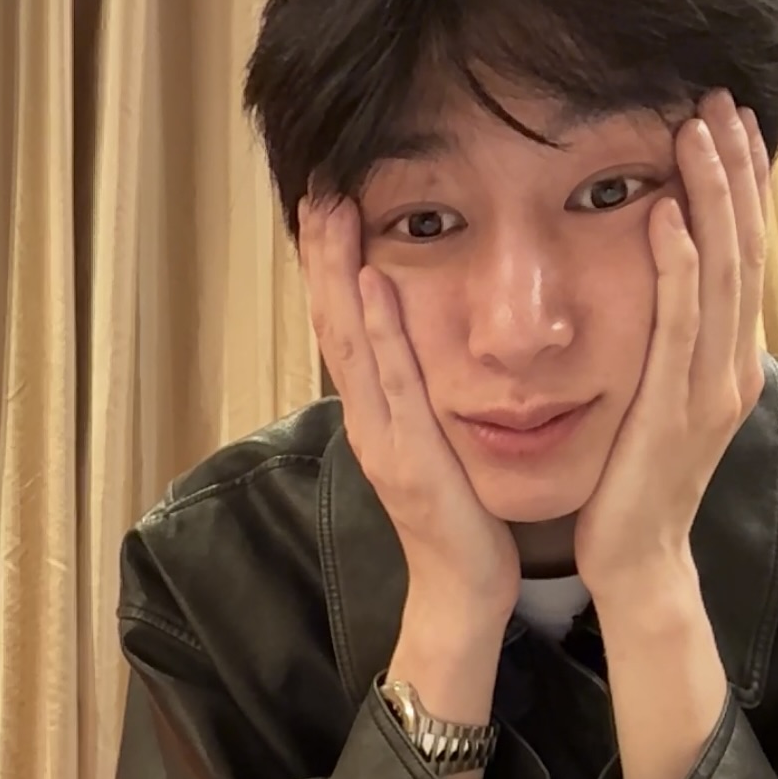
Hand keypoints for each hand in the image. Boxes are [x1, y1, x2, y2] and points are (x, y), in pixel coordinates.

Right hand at [299, 196, 520, 623]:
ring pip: (351, 344)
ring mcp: (383, 437)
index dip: (334, 268)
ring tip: (332, 212)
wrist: (461, 591)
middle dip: (325, 255)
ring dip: (340, 275)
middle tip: (316, 188)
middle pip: (334, 324)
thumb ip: (423, 400)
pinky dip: (379, 333)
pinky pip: (393, 384)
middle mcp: (368, 420)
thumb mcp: (437, 446)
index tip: (329, 207)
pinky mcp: (409, 458)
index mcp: (376, 415)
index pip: (345, 329)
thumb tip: (424, 352)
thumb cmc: (459, 522)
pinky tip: (373, 285)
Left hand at [574, 92, 771, 607]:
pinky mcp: (673, 408)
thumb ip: (669, 350)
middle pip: (741, 249)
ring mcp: (708, 387)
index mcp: (726, 361)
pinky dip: (676, 264)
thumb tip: (663, 294)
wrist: (636, 557)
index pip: (740, 256)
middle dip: (732, 171)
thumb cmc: (635, 482)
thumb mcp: (659, 403)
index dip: (739, 188)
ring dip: (709, 196)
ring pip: (719, 273)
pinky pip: (678, 324)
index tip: (726, 125)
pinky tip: (663, 214)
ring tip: (696, 131)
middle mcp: (729, 366)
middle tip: (718, 101)